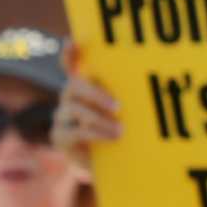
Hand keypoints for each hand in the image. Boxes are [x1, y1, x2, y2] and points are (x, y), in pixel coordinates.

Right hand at [53, 46, 120, 162]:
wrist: (111, 163)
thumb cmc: (122, 129)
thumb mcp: (127, 110)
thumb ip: (127, 93)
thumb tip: (147, 78)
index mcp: (85, 85)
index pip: (71, 64)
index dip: (70, 54)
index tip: (72, 42)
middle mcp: (69, 96)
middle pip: (74, 85)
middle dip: (96, 94)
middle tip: (118, 107)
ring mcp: (61, 115)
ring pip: (75, 109)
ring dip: (100, 119)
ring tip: (121, 129)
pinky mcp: (59, 136)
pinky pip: (75, 130)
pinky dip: (95, 133)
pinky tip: (111, 138)